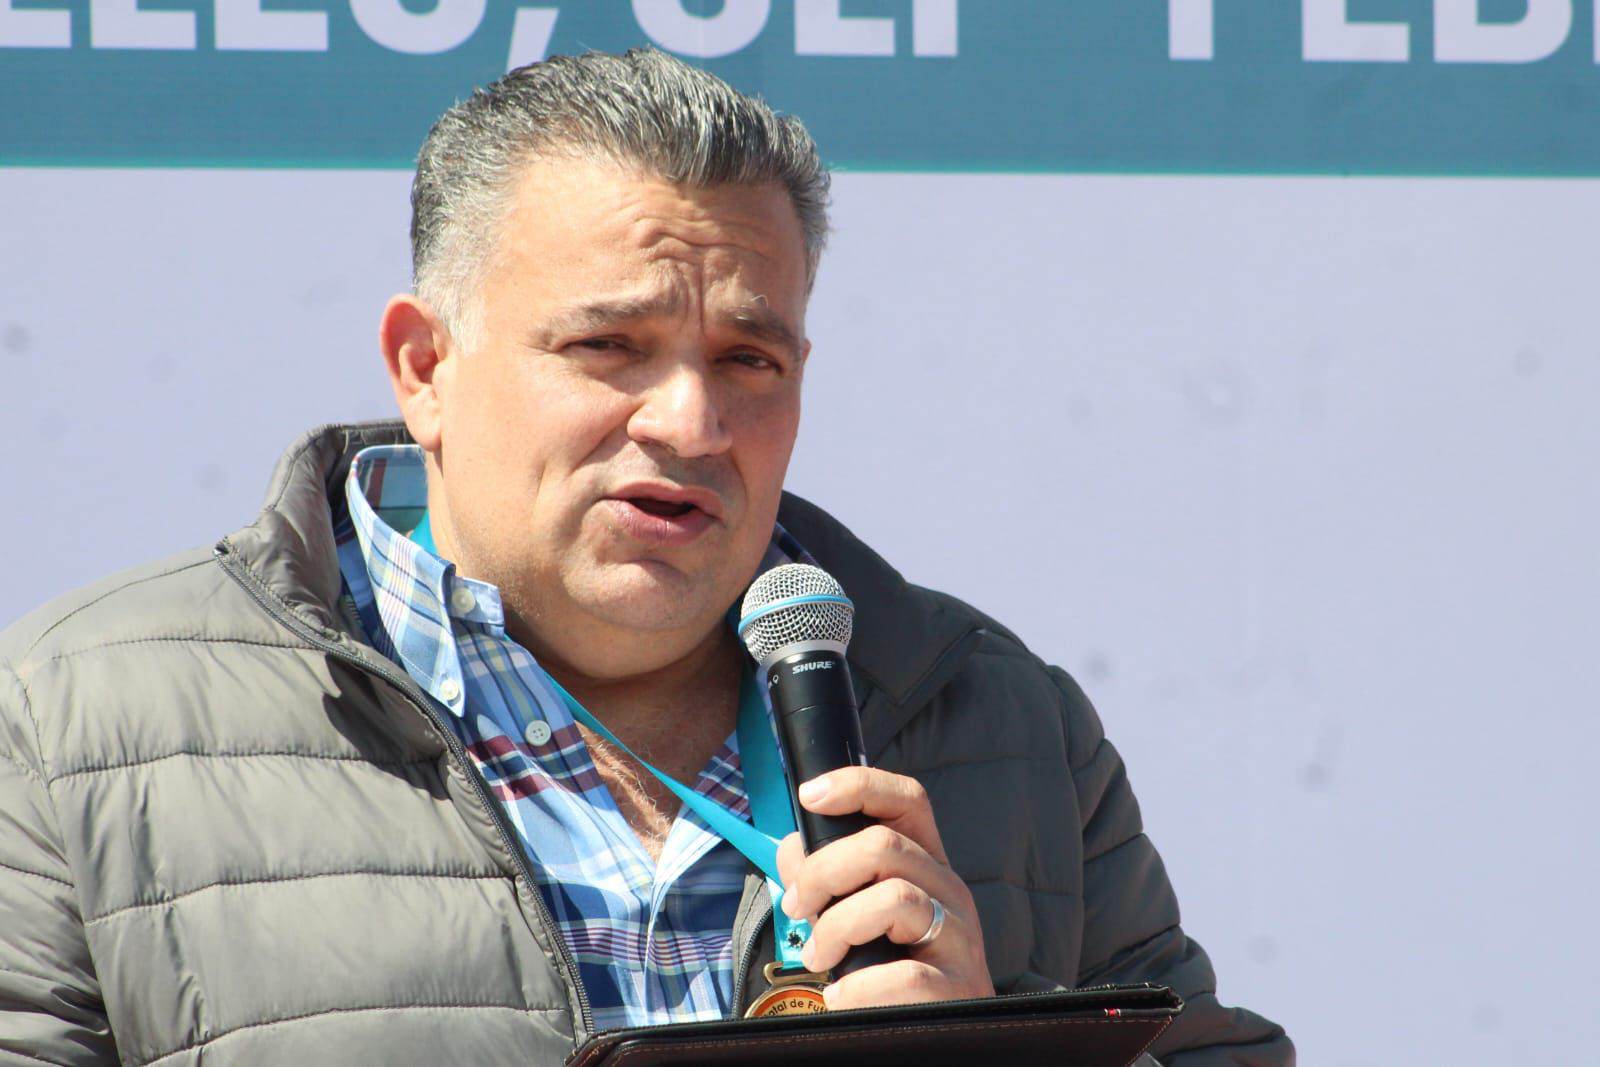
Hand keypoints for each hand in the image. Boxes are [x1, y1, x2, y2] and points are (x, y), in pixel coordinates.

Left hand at [774, 766, 994, 1009]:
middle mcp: (950, 891)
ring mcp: (961, 938)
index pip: (907, 800)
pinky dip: (859, 988)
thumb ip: (824, 880)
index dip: (859, 785)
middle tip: (799, 907)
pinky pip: (906, 974)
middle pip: (886, 845)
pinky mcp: (959, 988)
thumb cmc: (889, 972)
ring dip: (838, 927)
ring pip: (896, 899)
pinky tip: (842, 998)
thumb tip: (792, 847)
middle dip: (824, 871)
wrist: (934, 1040)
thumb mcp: (855, 917)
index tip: (810, 796)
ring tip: (820, 958)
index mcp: (926, 865)